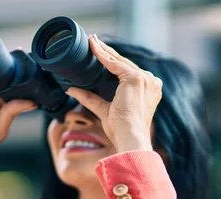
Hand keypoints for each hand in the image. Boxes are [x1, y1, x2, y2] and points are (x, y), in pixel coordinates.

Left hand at [66, 35, 161, 152]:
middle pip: (124, 63)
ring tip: (91, 40)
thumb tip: (70, 90)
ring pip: (120, 60)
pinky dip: (102, 55)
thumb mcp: (103, 109)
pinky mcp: (136, 78)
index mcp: (148, 90)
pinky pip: (115, 63)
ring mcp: (145, 79)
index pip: (127, 71)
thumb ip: (89, 98)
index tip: (100, 52)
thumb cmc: (121, 129)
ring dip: (104, 50)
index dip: (112, 61)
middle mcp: (150, 82)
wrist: (129, 136)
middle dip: (107, 52)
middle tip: (93, 40)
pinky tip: (92, 47)